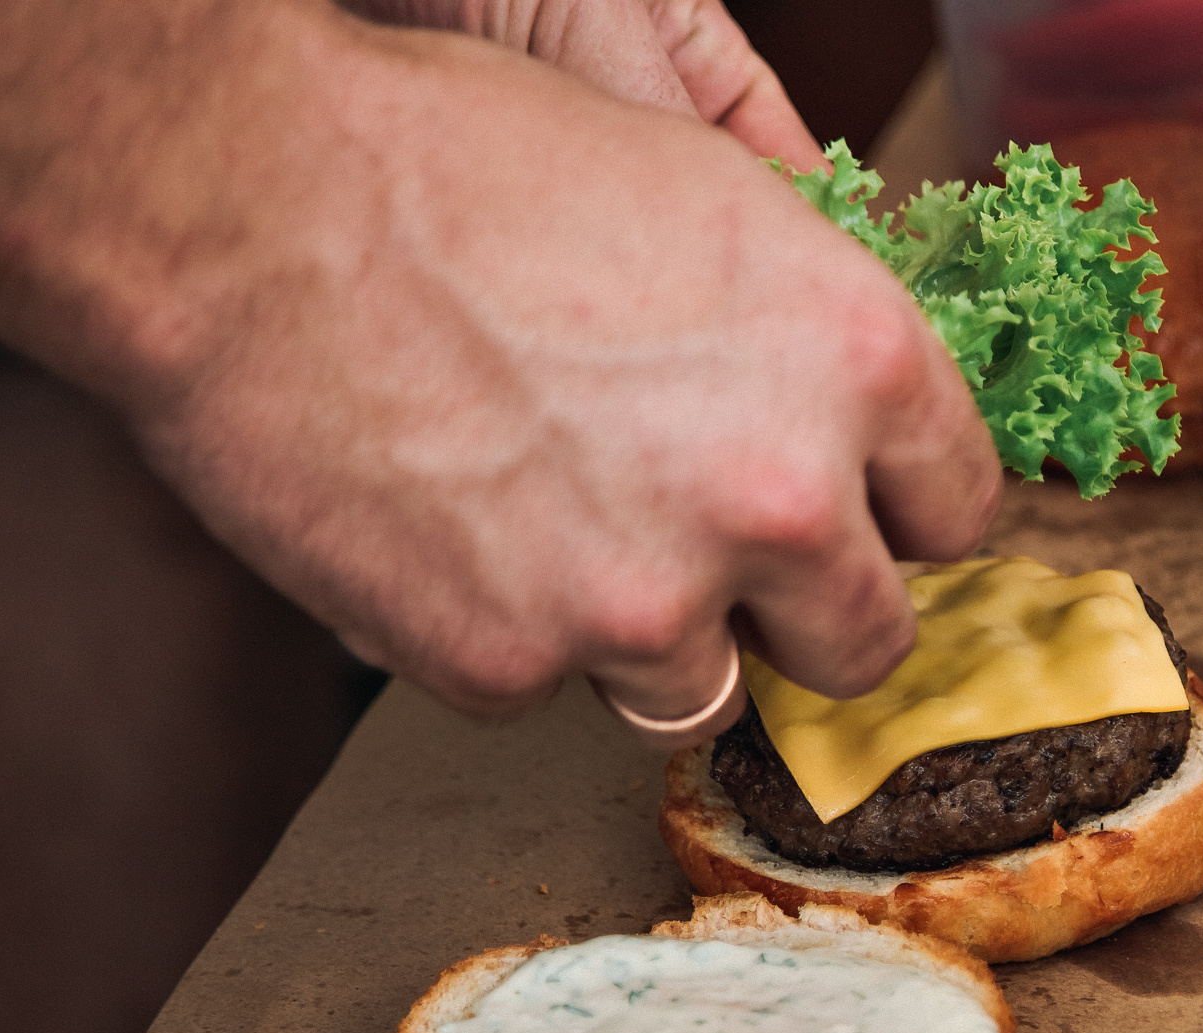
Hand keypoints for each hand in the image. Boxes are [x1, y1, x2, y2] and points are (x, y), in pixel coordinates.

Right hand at [0, 0, 998, 746]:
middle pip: (864, 642)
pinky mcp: (513, 668)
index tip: (854, 520)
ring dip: (651, 640)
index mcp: (857, 362)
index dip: (896, 516)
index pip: (957, 511)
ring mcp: (648, 603)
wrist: (245, 202)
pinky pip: (548, 691)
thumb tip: (848, 427)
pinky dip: (508, 635)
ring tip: (551, 530)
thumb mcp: (702, 200)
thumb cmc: (464, 166)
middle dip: (799, 614)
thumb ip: (806, 338)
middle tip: (715, 563)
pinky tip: (448, 535)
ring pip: (704, 696)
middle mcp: (781, 499)